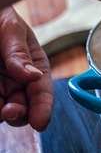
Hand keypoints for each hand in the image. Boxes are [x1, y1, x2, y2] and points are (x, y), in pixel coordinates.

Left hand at [0, 7, 52, 130]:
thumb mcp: (10, 30)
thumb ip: (19, 54)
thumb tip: (34, 76)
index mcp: (34, 66)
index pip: (42, 90)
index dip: (43, 107)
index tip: (40, 122)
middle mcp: (17, 81)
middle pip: (24, 107)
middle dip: (20, 114)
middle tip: (10, 112)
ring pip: (4, 111)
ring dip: (3, 113)